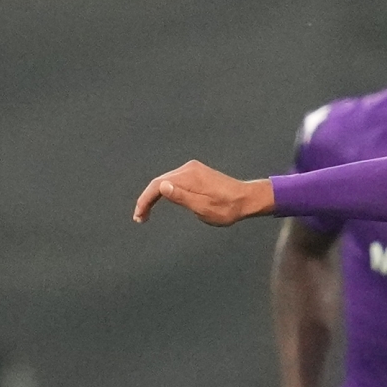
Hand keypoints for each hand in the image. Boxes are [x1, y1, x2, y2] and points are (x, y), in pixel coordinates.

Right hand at [133, 160, 273, 225]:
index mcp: (189, 176)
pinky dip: (166, 191)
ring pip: (166, 181)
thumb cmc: (228, 208)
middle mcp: (188, 168)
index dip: (145, 200)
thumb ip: (182, 197)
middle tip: (140, 217)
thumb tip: (161, 187)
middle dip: (147, 199)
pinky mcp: (197, 173)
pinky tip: (162, 201)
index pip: (158, 185)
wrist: (247, 199)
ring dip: (155, 195)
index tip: (139, 215)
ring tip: (147, 213)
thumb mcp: (204, 209)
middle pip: (159, 182)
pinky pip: (175, 180)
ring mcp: (193, 169)